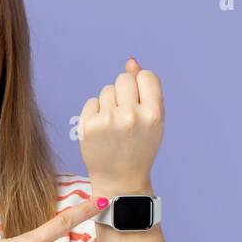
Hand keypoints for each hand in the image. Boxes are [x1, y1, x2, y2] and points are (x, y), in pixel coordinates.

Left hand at [78, 57, 163, 187]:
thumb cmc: (139, 147)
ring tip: (114, 126)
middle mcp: (131, 116)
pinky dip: (95, 113)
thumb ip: (146, 90)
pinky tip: (101, 130)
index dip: (142, 87)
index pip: (146, 76)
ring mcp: (108, 121)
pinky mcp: (88, 126)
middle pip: (124, 79)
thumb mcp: (151, 120)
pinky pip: (92, 102)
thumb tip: (131, 61)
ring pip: (106, 90)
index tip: (140, 104)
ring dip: (109, 103)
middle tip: (126, 116)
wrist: (120, 180)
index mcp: (153, 114)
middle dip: (124, 93)